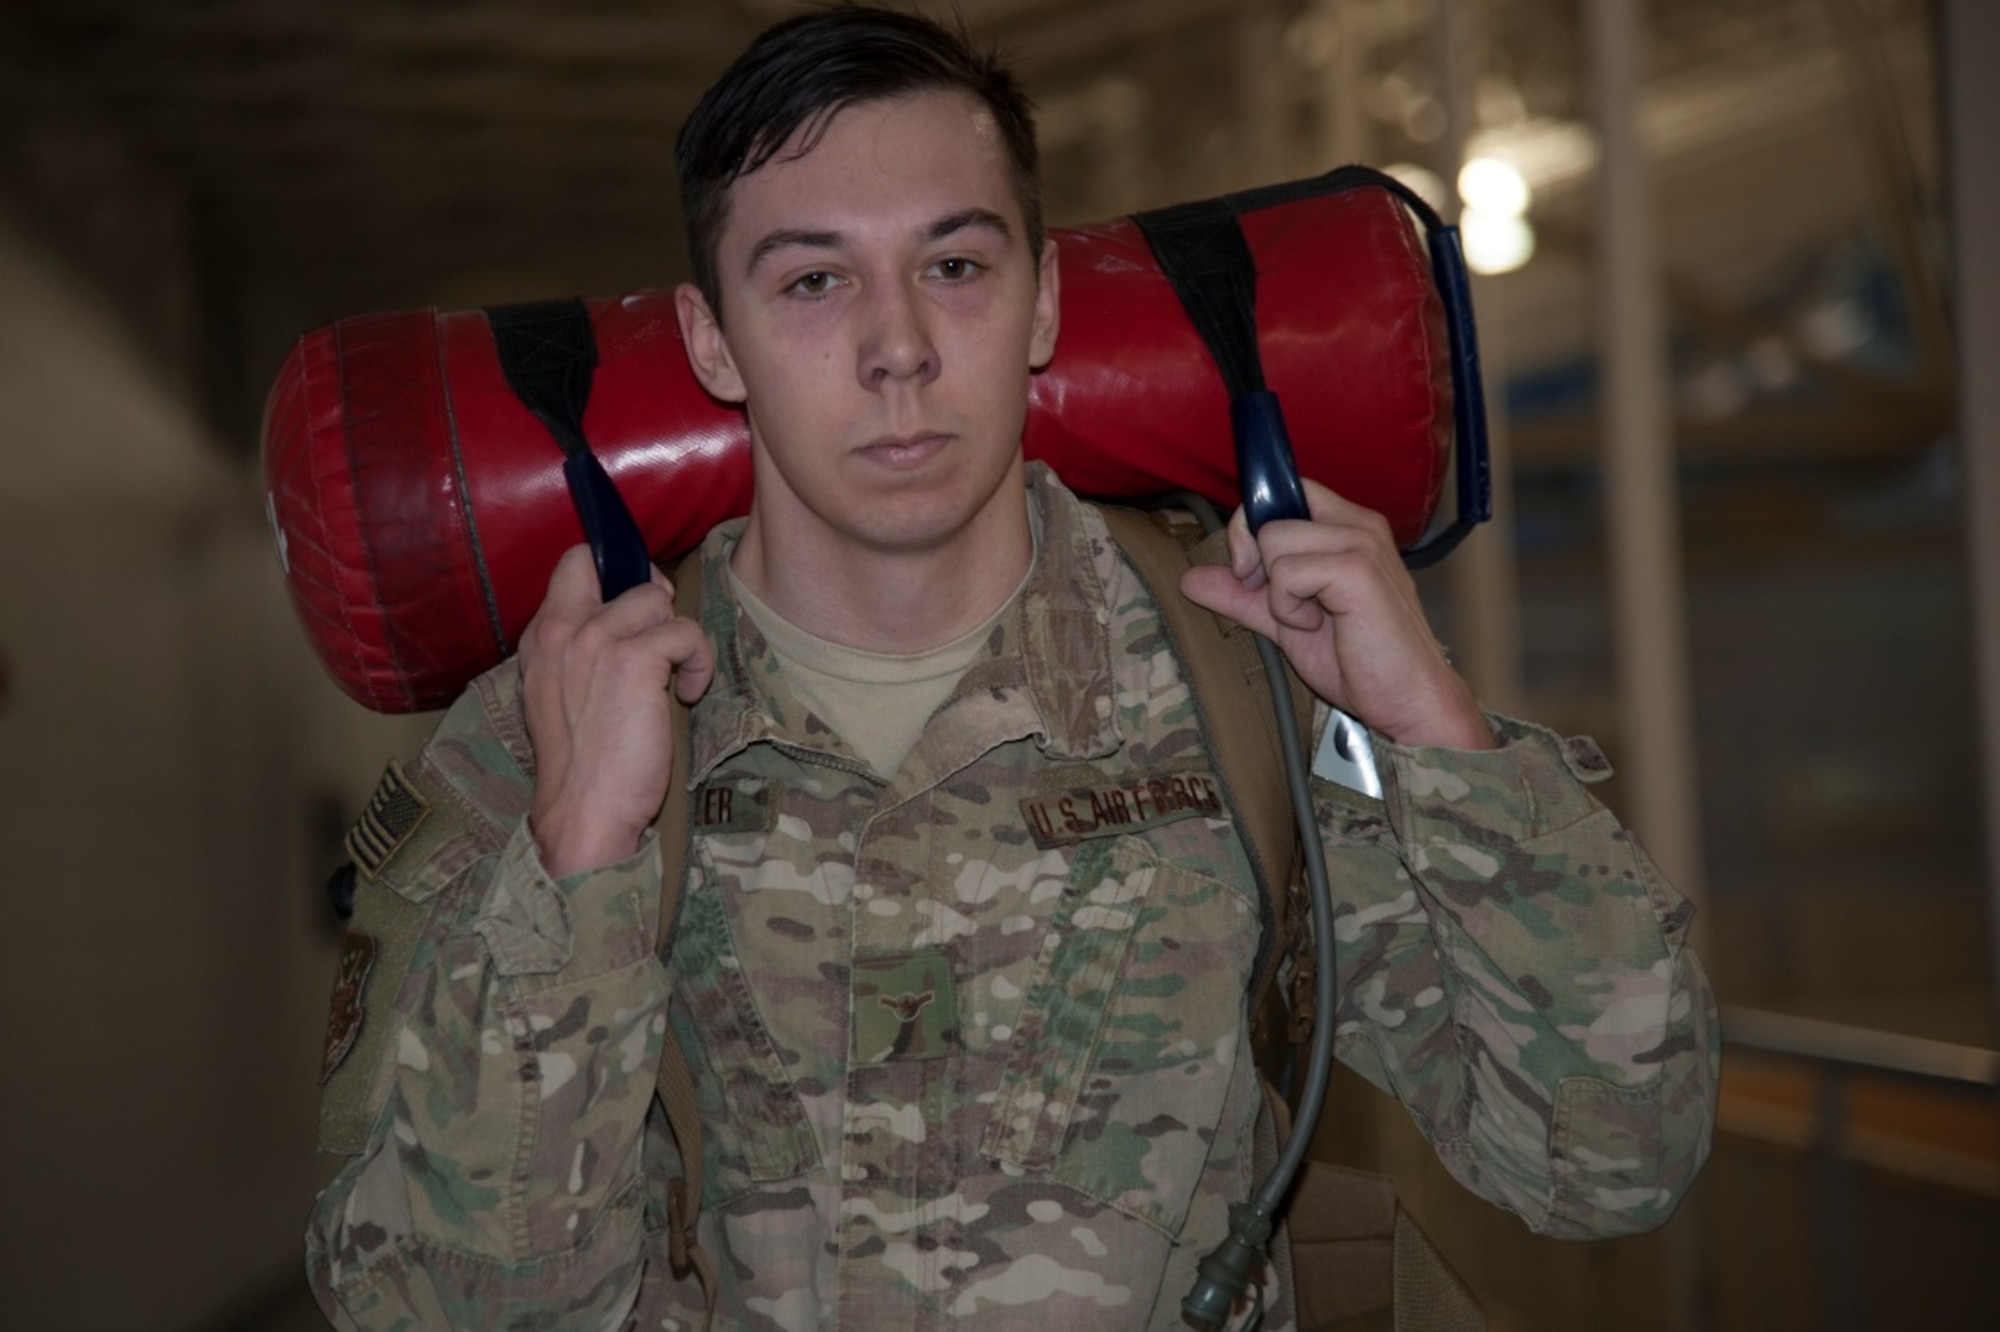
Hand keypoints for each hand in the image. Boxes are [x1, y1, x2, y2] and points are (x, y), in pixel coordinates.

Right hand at [520, 545, 716, 876]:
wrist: (583, 812)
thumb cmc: (583, 764)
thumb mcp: (561, 693)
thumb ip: (581, 651)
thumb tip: (628, 621)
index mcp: (542, 637)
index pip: (576, 562)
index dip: (618, 574)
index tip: (639, 612)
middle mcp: (562, 629)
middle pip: (623, 567)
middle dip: (654, 594)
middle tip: (663, 640)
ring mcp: (596, 639)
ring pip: (659, 598)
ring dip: (679, 637)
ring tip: (674, 679)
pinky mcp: (634, 660)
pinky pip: (686, 632)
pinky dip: (698, 662)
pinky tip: (685, 694)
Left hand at [1179, 480, 1493, 749]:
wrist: (1407, 700)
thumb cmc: (1362, 663)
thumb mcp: (1286, 622)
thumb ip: (1244, 596)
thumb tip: (1191, 579)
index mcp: (1347, 527)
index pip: (1284, 491)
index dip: (1252, 527)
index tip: (1252, 574)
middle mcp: (1357, 524)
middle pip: (1269, 513)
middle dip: (1256, 562)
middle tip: (1285, 603)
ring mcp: (1360, 542)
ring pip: (1273, 540)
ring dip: (1278, 593)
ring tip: (1314, 619)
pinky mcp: (1357, 568)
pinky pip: (1286, 572)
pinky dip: (1289, 608)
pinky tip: (1321, 624)